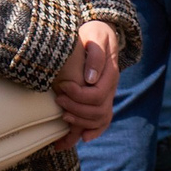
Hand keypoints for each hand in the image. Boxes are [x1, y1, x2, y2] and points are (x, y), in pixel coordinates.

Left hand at [55, 18, 118, 139]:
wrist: (100, 33)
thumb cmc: (94, 33)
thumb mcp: (95, 35)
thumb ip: (95, 55)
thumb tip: (90, 79)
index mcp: (111, 73)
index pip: (97, 94)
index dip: (78, 95)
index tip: (63, 87)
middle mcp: (111, 87)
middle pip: (99, 111)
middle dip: (76, 109)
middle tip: (58, 101)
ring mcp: (108, 95)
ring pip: (101, 119)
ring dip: (81, 122)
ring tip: (63, 117)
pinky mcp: (101, 99)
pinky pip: (103, 121)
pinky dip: (93, 131)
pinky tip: (81, 138)